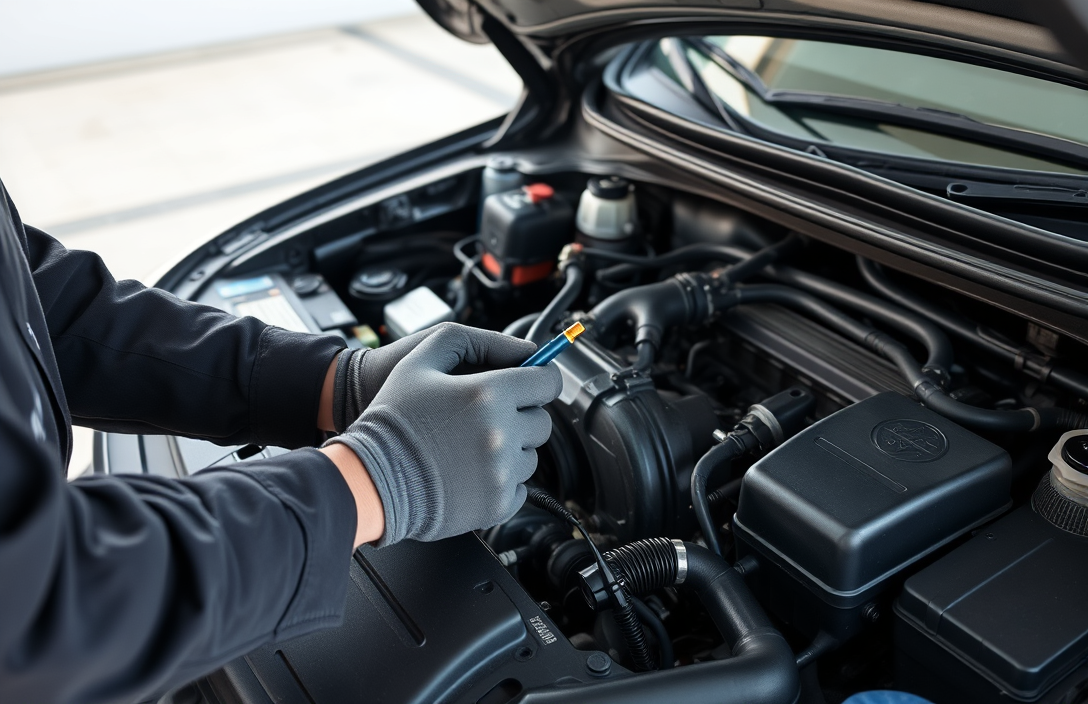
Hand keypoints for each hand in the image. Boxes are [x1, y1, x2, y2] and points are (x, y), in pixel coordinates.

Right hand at [325, 322, 561, 545]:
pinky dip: (502, 479)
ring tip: (472, 445)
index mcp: (488, 393)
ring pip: (531, 455)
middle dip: (522, 415)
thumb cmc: (393, 419)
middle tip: (488, 417)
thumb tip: (525, 350)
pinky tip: (471, 471)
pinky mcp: (496, 503)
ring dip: (512, 448)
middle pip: (542, 420)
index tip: (529, 385)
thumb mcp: (421, 359)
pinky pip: (520, 488)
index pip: (547, 381)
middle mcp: (502, 433)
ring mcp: (501, 471)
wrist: (370, 478)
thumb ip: (475, 341)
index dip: (539, 379)